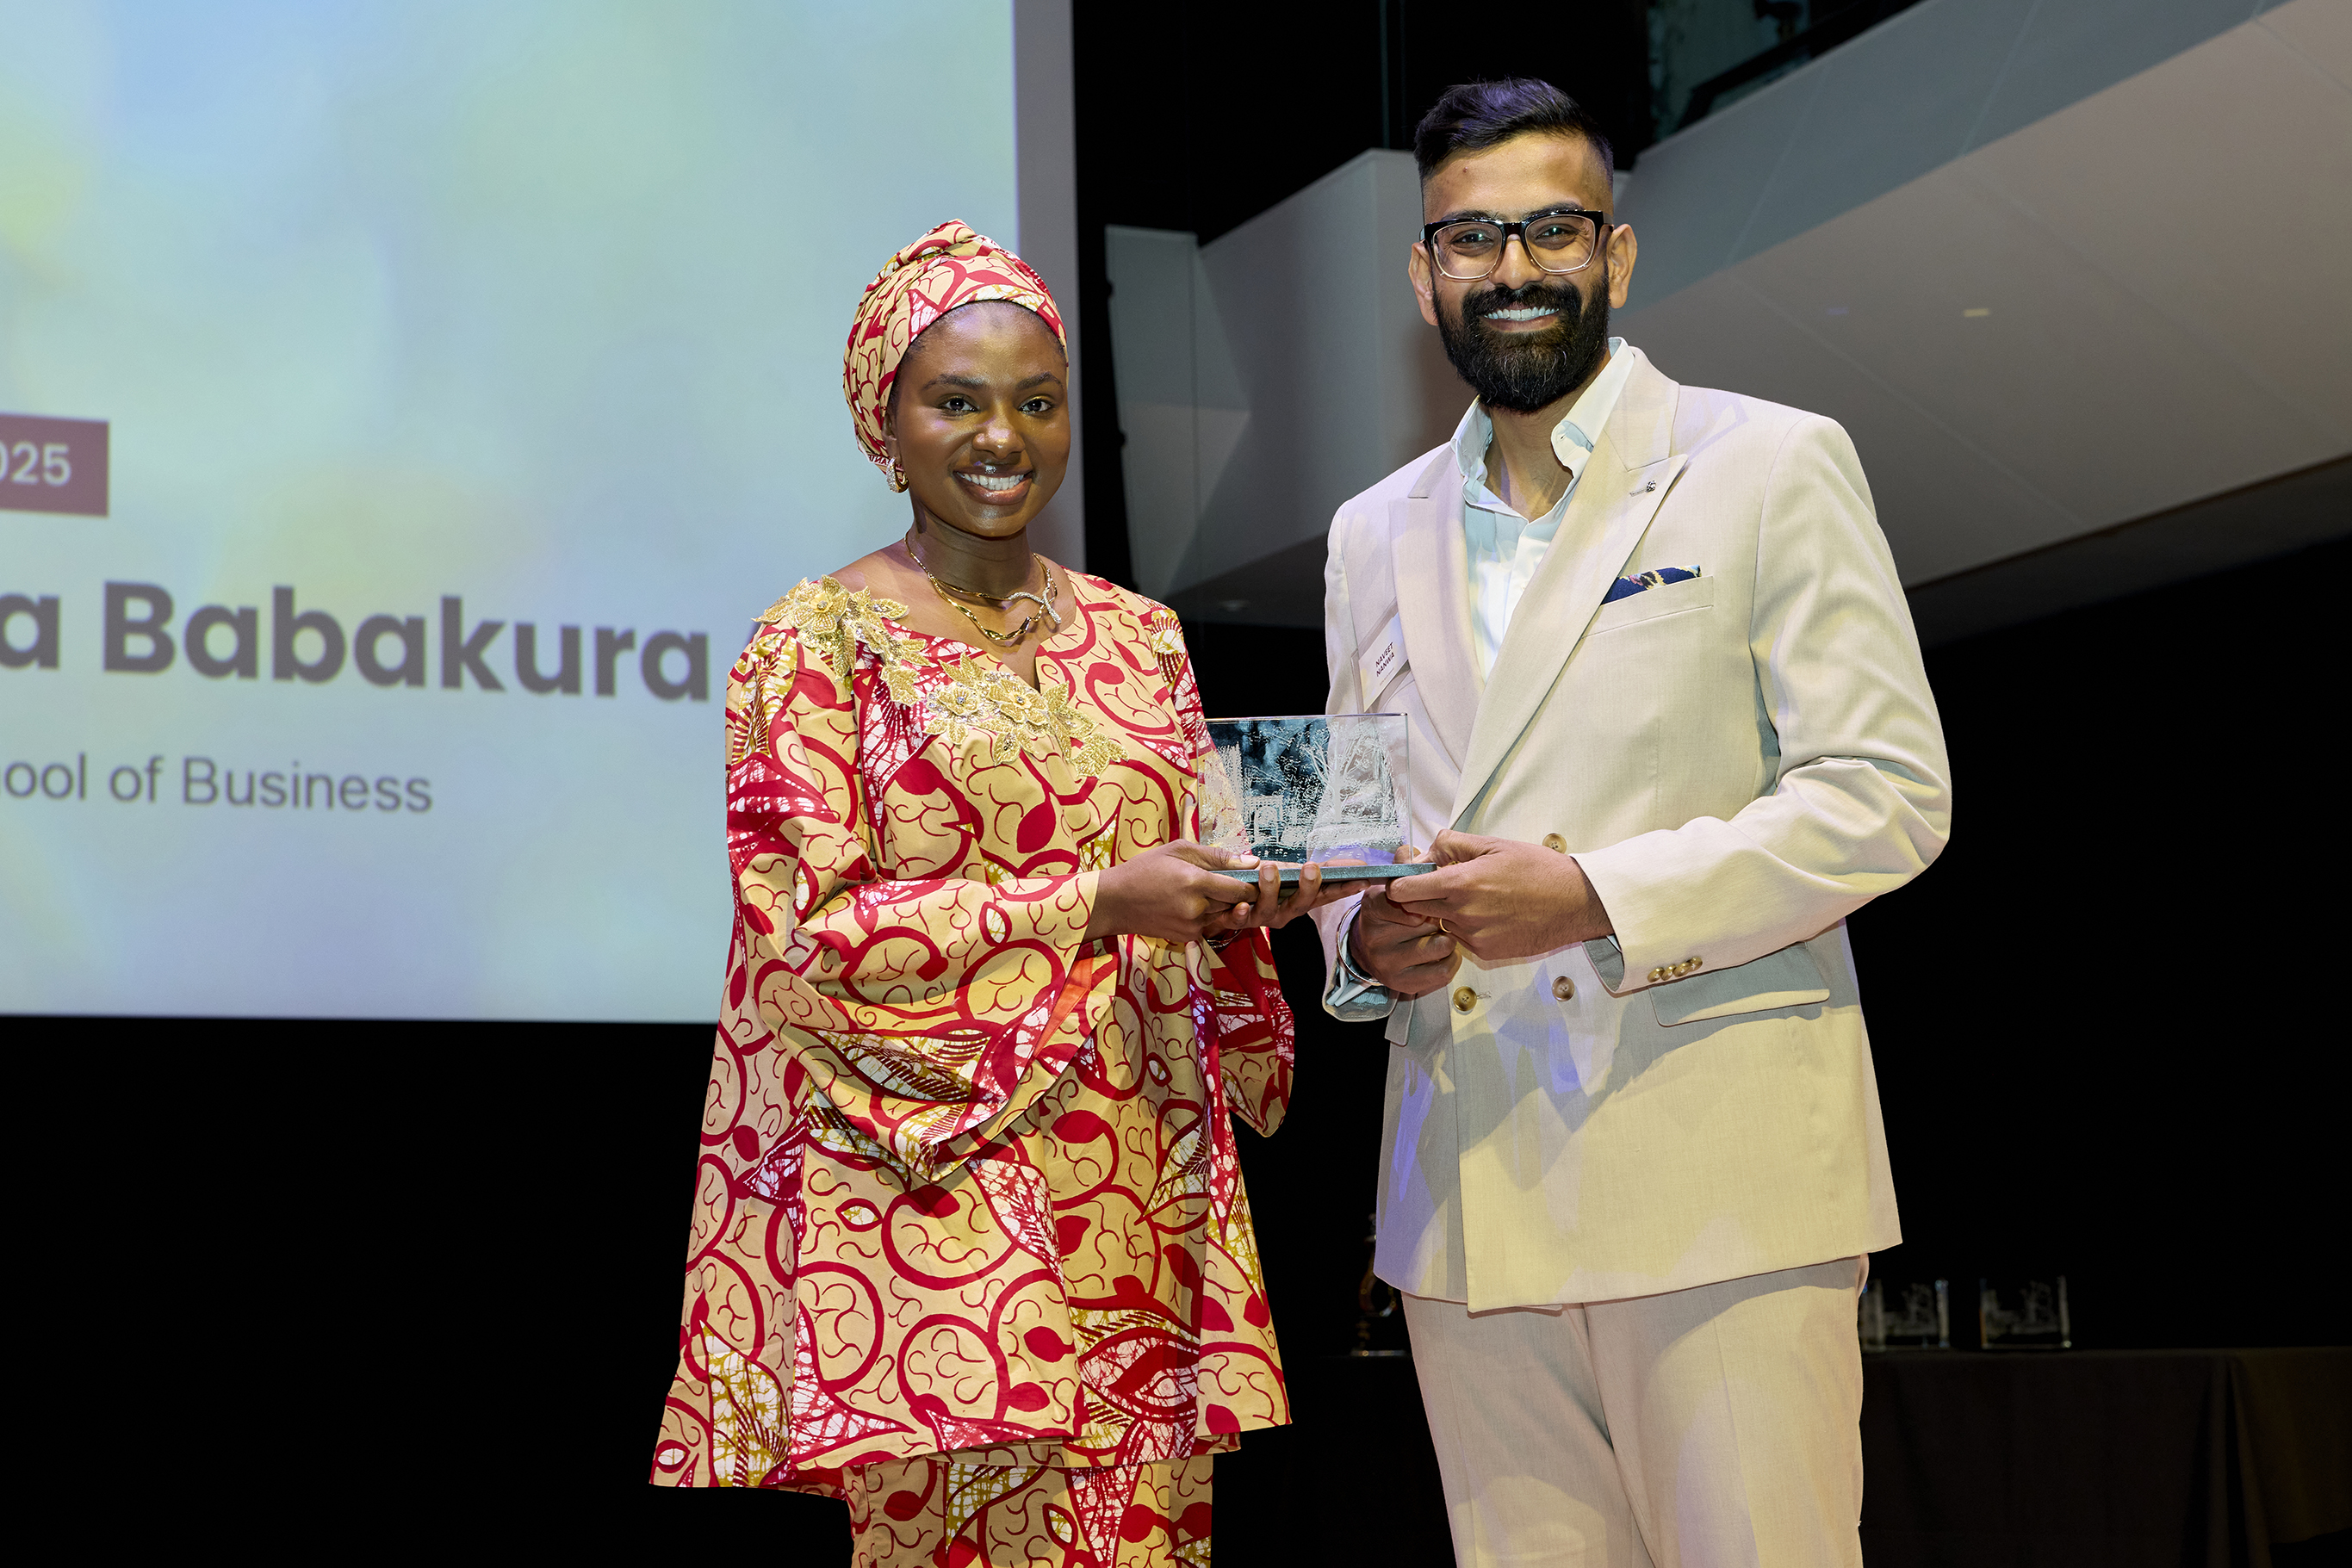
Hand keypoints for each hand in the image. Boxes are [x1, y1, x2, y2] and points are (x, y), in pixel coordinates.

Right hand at [1086, 842, 1349, 944]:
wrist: (1111, 904)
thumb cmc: (1143, 870)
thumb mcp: (1179, 850)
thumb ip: (1217, 858)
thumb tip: (1256, 864)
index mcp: (1195, 886)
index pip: (1245, 885)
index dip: (1278, 878)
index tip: (1308, 868)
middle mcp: (1202, 912)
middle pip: (1259, 907)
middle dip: (1297, 894)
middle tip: (1329, 878)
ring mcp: (1200, 929)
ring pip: (1250, 919)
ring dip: (1285, 905)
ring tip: (1321, 890)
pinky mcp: (1197, 938)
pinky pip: (1232, 924)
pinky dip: (1256, 911)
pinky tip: (1288, 899)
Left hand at [1206, 858, 1356, 940]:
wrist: (1213, 903)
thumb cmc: (1251, 882)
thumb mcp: (1278, 871)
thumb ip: (1298, 869)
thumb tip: (1329, 862)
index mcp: (1297, 898)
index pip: (1325, 892)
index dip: (1344, 886)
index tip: (1362, 876)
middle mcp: (1283, 912)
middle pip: (1302, 903)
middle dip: (1309, 886)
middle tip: (1313, 868)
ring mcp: (1260, 917)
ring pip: (1270, 909)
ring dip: (1271, 889)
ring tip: (1268, 868)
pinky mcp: (1236, 920)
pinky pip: (1238, 919)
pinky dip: (1240, 913)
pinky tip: (1241, 905)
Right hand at [1347, 846, 1461, 997]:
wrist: (1372, 952)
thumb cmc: (1391, 915)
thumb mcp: (1390, 885)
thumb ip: (1403, 866)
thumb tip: (1409, 852)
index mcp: (1372, 907)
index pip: (1399, 897)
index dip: (1420, 897)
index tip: (1425, 900)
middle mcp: (1376, 937)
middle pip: (1426, 921)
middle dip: (1437, 916)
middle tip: (1432, 917)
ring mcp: (1389, 963)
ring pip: (1441, 945)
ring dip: (1446, 938)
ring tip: (1437, 934)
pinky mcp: (1405, 984)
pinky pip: (1444, 969)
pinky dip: (1450, 959)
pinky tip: (1440, 953)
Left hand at [1382, 830, 1611, 962]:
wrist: (1576, 902)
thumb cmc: (1539, 869)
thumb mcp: (1494, 844)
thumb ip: (1453, 844)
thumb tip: (1426, 851)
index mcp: (1460, 883)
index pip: (1404, 890)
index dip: (1401, 883)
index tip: (1409, 877)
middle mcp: (1462, 914)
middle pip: (1416, 909)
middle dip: (1422, 896)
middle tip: (1445, 882)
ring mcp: (1474, 937)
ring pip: (1441, 923)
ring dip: (1447, 912)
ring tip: (1480, 897)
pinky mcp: (1486, 952)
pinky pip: (1461, 938)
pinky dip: (1467, 926)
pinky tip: (1493, 914)